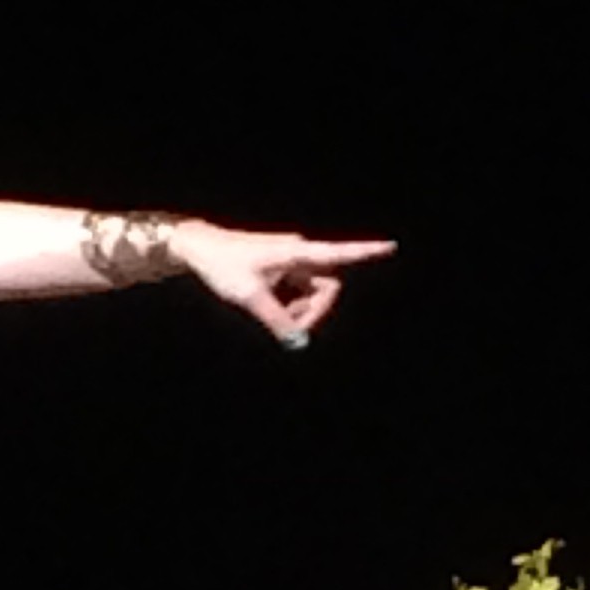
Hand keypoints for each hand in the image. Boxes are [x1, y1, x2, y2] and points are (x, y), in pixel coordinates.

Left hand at [170, 222, 396, 345]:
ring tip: (270, 315)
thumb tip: (299, 343)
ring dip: (298, 311)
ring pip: (312, 294)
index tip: (390, 246)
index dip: (365, 253)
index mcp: (295, 253)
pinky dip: (288, 306)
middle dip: (314, 312)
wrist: (198, 248)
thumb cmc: (223, 264)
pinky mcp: (283, 270)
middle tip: (287, 330)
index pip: (338, 254)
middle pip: (328, 289)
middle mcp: (299, 254)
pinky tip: (266, 306)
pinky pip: (298, 294)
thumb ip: (277, 322)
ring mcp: (292, 262)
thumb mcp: (250, 298)